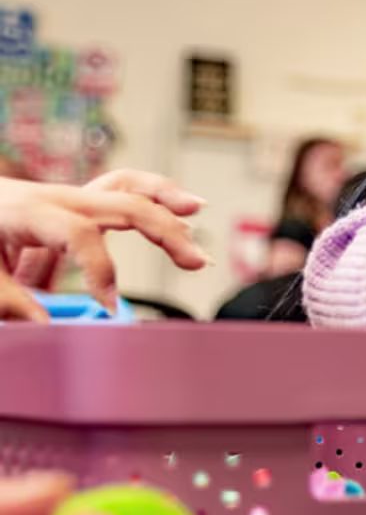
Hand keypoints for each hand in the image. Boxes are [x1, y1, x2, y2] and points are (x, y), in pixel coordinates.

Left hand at [0, 170, 208, 320]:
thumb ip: (12, 302)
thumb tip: (48, 328)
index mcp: (30, 212)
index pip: (79, 235)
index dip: (100, 270)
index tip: (109, 305)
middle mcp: (56, 197)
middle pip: (122, 204)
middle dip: (163, 232)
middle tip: (194, 263)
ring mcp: (69, 195)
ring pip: (129, 186)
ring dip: (168, 200)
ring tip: (198, 214)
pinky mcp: (76, 201)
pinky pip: (123, 186)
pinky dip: (156, 193)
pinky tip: (185, 208)